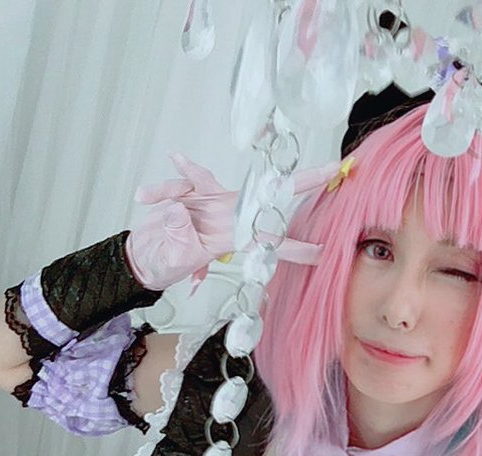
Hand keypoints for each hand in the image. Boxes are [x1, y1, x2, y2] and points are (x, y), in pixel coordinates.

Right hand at [126, 153, 340, 289]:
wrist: (147, 256)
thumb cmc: (169, 262)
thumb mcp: (176, 260)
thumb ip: (180, 239)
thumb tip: (180, 214)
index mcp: (233, 238)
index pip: (271, 244)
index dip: (295, 248)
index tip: (323, 251)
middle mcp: (230, 215)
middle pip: (272, 195)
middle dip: (303, 181)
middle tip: (334, 168)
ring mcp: (212, 201)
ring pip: (207, 183)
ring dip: (175, 190)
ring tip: (147, 198)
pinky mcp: (191, 191)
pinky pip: (183, 180)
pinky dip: (169, 179)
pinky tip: (165, 169)